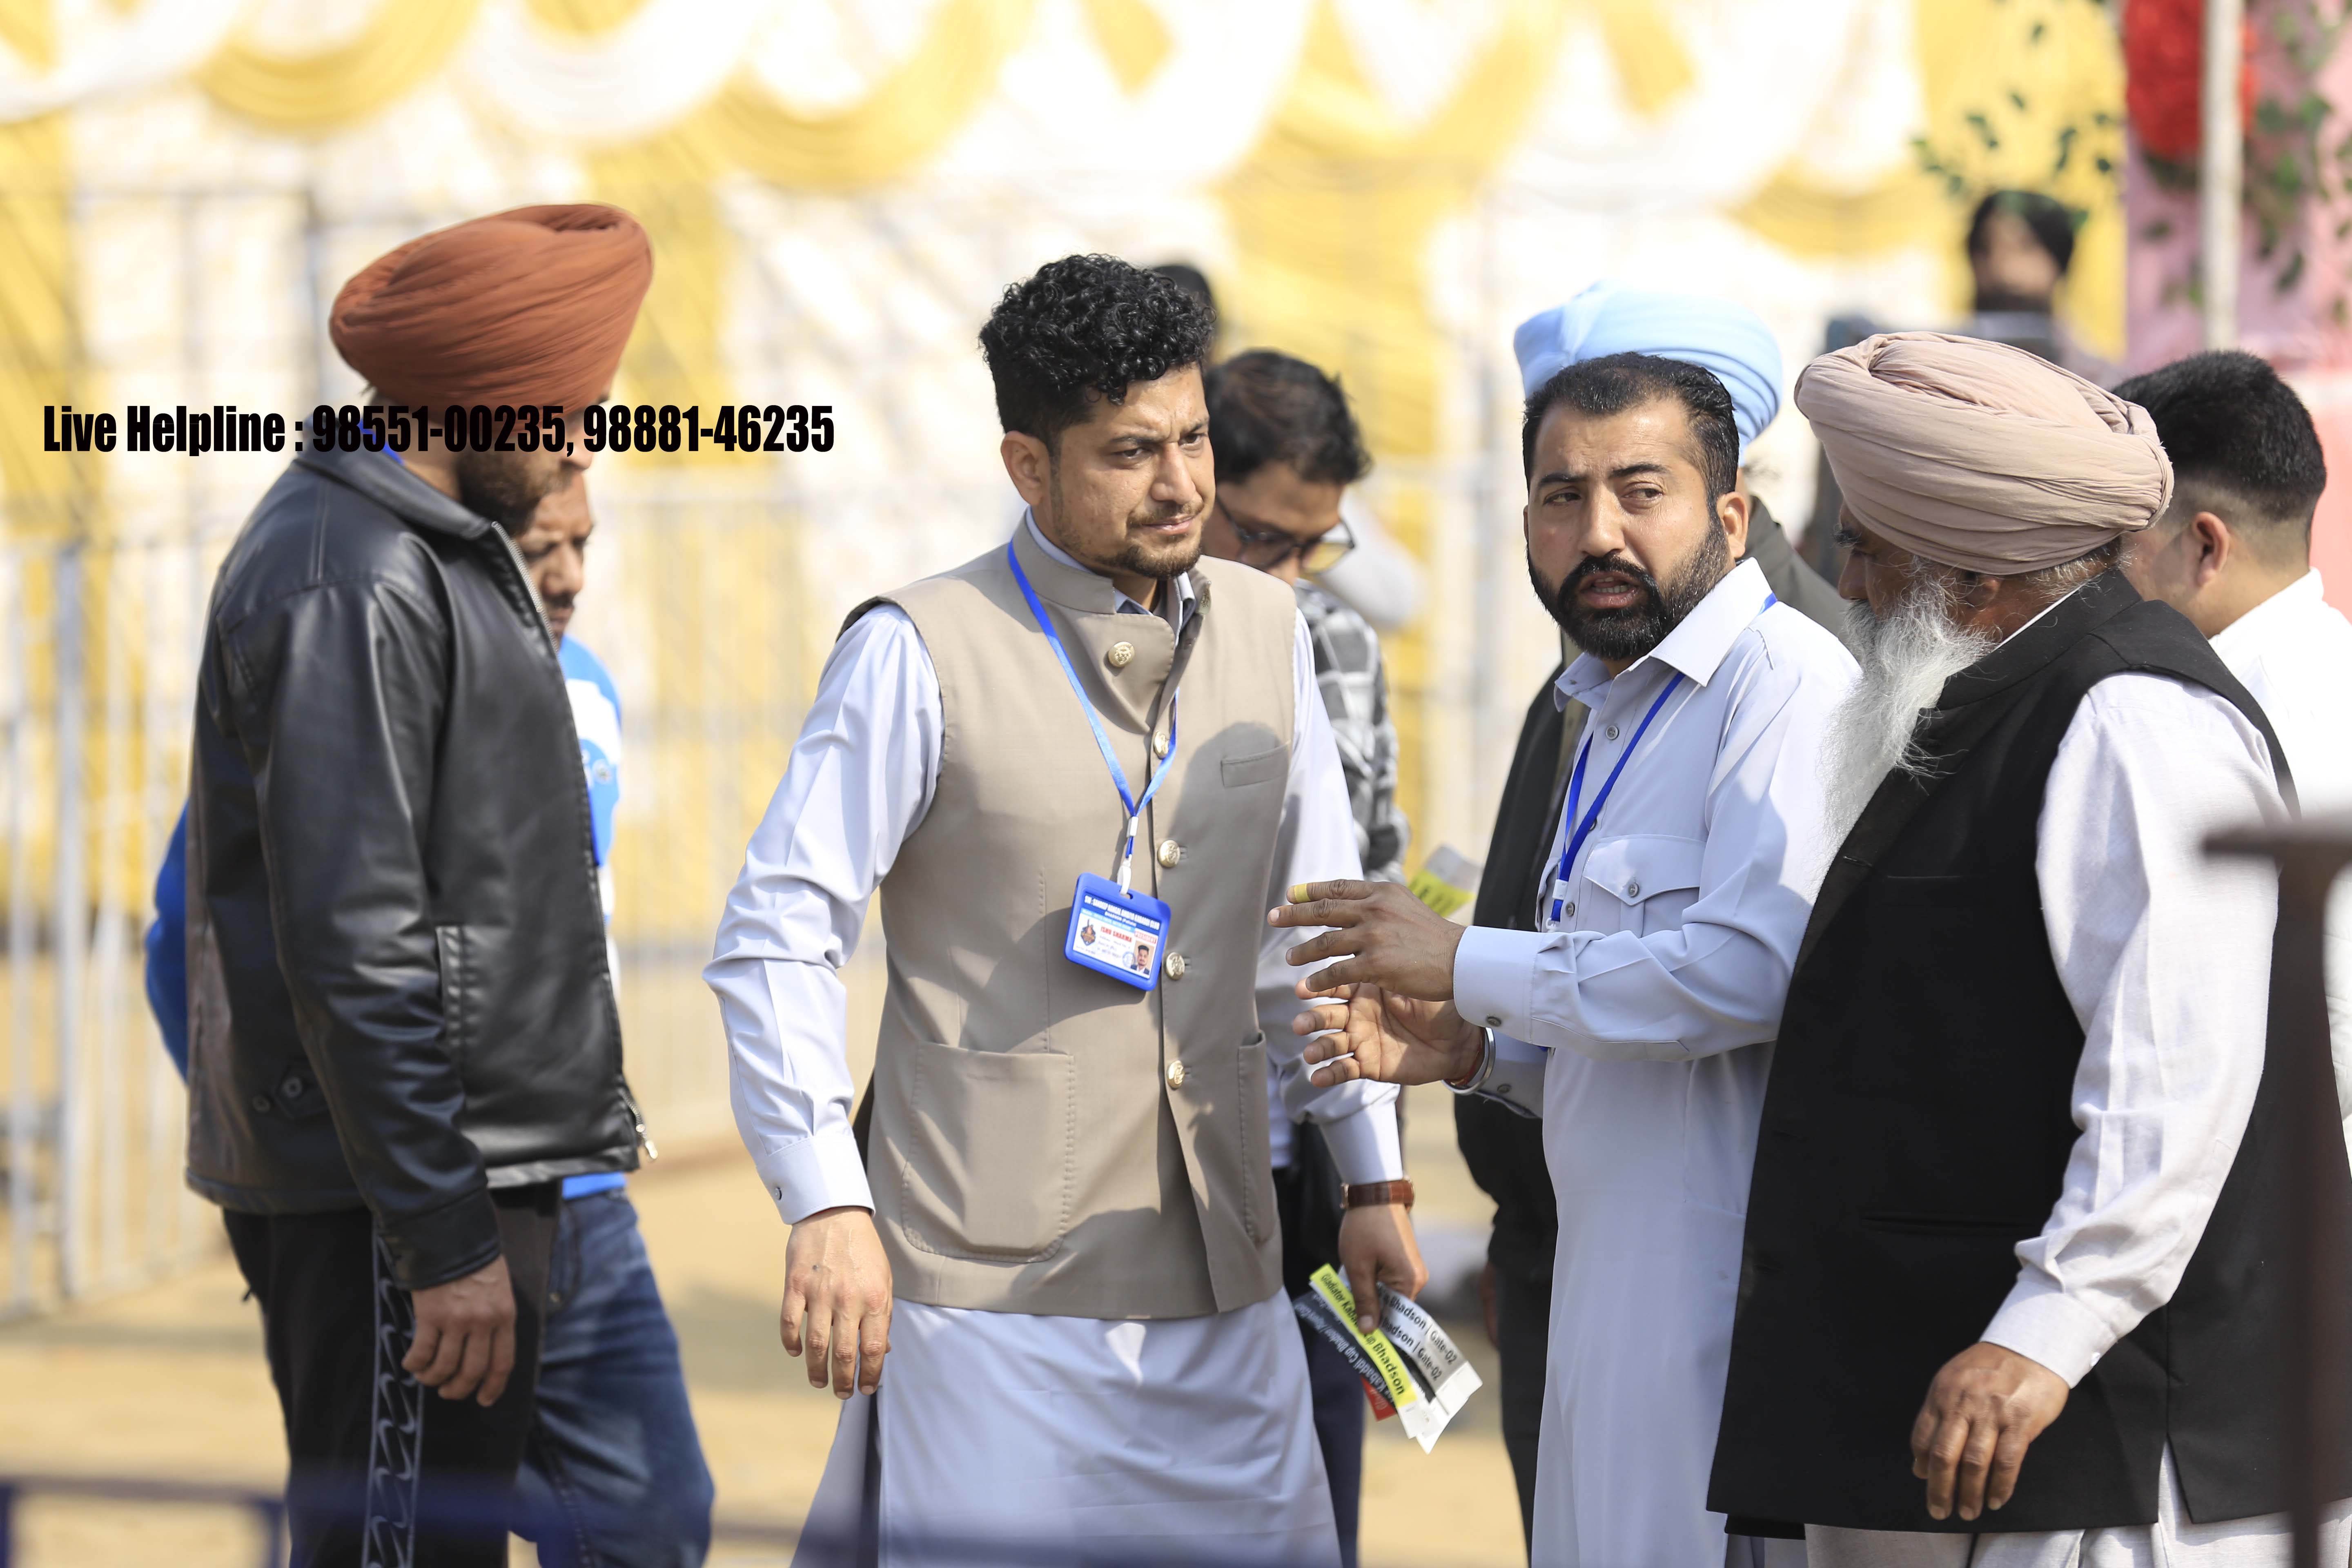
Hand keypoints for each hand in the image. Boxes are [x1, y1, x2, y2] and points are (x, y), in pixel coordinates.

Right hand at [405, 1255, 516, 1405]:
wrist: (454, 1239)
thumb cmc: (478, 1264)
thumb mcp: (500, 1291)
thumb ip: (497, 1320)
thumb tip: (486, 1354)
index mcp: (504, 1317)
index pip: (502, 1362)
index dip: (493, 1387)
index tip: (483, 1400)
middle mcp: (482, 1323)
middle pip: (472, 1370)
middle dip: (459, 1388)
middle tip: (449, 1392)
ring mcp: (456, 1321)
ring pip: (445, 1366)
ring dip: (434, 1378)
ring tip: (428, 1378)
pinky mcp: (430, 1316)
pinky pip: (422, 1352)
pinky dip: (415, 1364)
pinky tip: (412, 1364)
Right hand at [782, 1206, 893, 1398]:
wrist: (835, 1212)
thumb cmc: (863, 1250)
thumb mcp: (884, 1279)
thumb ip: (883, 1315)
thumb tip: (884, 1351)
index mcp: (876, 1298)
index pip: (874, 1348)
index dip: (870, 1374)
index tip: (866, 1388)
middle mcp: (848, 1298)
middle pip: (845, 1353)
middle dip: (844, 1381)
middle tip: (842, 1393)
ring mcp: (820, 1292)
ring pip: (815, 1344)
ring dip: (816, 1370)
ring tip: (819, 1382)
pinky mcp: (795, 1284)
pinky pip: (789, 1322)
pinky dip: (791, 1342)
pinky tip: (796, 1352)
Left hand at [1269, 880, 1464, 1000]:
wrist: (1461, 959)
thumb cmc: (1436, 937)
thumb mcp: (1408, 907)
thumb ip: (1381, 904)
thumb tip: (1357, 902)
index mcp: (1382, 893)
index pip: (1338, 887)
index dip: (1311, 890)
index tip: (1291, 894)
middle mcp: (1375, 909)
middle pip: (1324, 909)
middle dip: (1294, 913)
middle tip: (1274, 916)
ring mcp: (1374, 936)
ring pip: (1325, 942)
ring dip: (1303, 951)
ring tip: (1288, 959)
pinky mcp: (1376, 964)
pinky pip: (1337, 971)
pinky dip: (1319, 980)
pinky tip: (1308, 986)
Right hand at [1294, 983, 1481, 1087]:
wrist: (1458, 1038)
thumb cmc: (1436, 1004)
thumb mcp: (1410, 983)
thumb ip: (1386, 969)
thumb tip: (1364, 943)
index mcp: (1364, 990)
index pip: (1334, 984)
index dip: (1317, 987)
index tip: (1301, 988)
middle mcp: (1357, 1015)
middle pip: (1326, 1015)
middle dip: (1311, 1019)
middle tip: (1300, 1024)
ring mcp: (1361, 1040)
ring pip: (1331, 1043)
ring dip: (1318, 1048)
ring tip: (1309, 1053)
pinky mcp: (1368, 1065)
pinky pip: (1345, 1070)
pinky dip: (1330, 1074)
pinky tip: (1317, 1077)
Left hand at [1337, 1202, 1426, 1332]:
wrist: (1374, 1193)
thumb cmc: (1365, 1228)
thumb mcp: (1358, 1267)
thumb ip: (1364, 1300)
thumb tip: (1369, 1331)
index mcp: (1409, 1281)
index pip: (1396, 1318)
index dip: (1378, 1329)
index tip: (1360, 1339)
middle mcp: (1417, 1278)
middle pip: (1393, 1308)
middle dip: (1372, 1313)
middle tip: (1348, 1320)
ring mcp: (1412, 1269)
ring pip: (1390, 1295)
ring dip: (1371, 1298)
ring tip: (1349, 1300)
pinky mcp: (1405, 1261)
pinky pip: (1390, 1282)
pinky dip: (1374, 1286)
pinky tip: (1358, 1284)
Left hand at [1910, 1342, 2069, 1520]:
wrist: (2032, 1345)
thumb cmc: (1992, 1366)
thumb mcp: (1956, 1379)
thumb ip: (1939, 1414)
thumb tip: (1920, 1461)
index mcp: (1942, 1393)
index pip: (1923, 1435)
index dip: (1921, 1463)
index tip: (1924, 1481)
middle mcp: (1963, 1404)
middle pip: (1944, 1455)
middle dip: (1939, 1488)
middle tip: (1939, 1511)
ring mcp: (1992, 1413)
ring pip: (1973, 1463)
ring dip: (1968, 1493)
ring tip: (1968, 1512)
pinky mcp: (2020, 1422)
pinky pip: (2007, 1462)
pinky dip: (2000, 1486)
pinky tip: (1996, 1500)